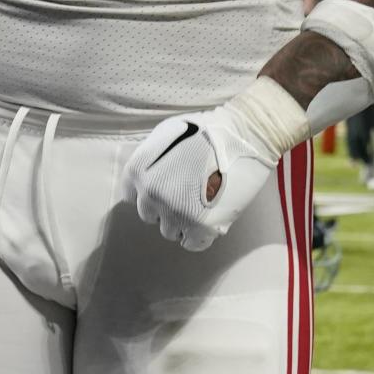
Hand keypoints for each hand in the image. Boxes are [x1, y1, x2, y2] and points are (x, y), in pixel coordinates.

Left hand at [123, 107, 278, 251]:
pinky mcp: (200, 226)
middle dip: (164, 206)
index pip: (130, 195)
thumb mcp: (166, 133)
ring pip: (169, 231)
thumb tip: (145, 180)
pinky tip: (210, 218)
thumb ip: (150, 160)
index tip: (163, 188)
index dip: (147, 192)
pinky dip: (199, 235)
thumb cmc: (207, 129)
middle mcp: (151, 193)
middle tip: (187, 193)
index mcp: (139, 169)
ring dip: (182, 221)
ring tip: (202, 202)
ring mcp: (174, 211)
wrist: (244, 135)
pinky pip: (191, 244)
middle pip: (149, 215)